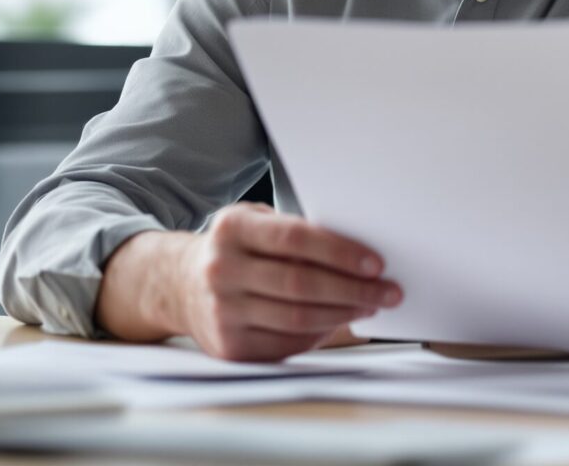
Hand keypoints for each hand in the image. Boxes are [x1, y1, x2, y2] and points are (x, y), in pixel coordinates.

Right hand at [97, 204, 400, 360]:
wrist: (179, 285)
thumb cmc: (235, 248)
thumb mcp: (253, 223)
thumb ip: (293, 232)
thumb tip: (357, 254)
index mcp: (231, 229)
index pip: (295, 239)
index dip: (340, 251)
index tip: (376, 262)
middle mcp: (222, 270)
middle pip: (301, 284)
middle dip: (354, 288)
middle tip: (388, 290)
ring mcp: (223, 312)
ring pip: (298, 318)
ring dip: (344, 313)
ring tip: (372, 305)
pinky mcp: (230, 346)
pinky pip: (288, 342)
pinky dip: (321, 333)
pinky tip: (340, 321)